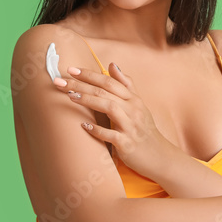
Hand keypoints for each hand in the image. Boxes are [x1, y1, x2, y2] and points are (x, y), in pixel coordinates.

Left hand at [52, 62, 170, 174]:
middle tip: (60, 80)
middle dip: (81, 84)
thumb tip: (112, 64)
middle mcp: (133, 110)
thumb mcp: (139, 105)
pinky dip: (97, 130)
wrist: (160, 157)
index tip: (71, 69)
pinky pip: (111, 134)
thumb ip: (126, 85)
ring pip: (109, 107)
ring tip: (70, 96)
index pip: (110, 82)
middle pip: (105, 92)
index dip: (90, 74)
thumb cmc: (145, 130)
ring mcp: (131, 126)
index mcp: (134, 100)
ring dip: (88, 100)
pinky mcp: (127, 144)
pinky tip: (83, 126)